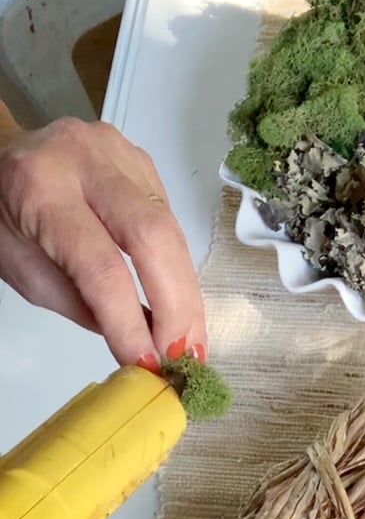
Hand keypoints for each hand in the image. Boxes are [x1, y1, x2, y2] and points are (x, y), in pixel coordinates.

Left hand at [0, 112, 205, 366]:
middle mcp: (86, 160)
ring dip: (187, 296)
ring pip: (173, 233)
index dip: (129, 320)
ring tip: (191, 343)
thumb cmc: (6, 215)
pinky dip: (179, 272)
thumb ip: (80, 304)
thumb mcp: (23, 269)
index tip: (147, 364)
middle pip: (154, 238)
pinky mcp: (144, 164)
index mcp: (42, 188)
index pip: (100, 266)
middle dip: (177, 307)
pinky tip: (180, 303)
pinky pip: (173, 225)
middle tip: (184, 357)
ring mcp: (122, 156)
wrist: (4, 154)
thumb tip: (141, 340)